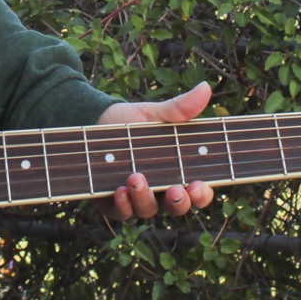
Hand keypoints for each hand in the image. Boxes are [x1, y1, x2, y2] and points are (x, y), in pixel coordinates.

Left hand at [95, 82, 214, 220]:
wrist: (94, 122)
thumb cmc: (132, 121)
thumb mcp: (156, 114)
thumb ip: (181, 108)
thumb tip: (206, 87)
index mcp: (177, 172)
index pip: (197, 191)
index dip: (202, 194)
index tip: (199, 185)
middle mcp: (160, 190)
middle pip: (177, 207)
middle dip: (179, 202)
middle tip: (176, 190)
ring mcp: (137, 198)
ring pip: (148, 210)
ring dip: (145, 198)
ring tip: (136, 178)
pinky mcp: (112, 202)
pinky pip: (121, 212)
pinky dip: (122, 204)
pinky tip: (119, 190)